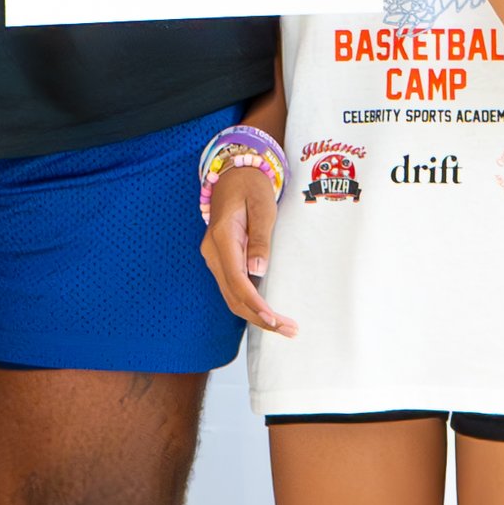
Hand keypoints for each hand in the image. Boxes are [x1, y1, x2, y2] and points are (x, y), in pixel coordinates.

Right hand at [202, 166, 294, 335]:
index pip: (236, 280)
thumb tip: (258, 270)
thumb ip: (260, 237)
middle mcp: (213, 252)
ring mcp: (215, 258)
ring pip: (232, 296)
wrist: (234, 174)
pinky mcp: (222, 260)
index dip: (254, 304)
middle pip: (233, 296)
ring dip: (256, 315)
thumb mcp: (262, 206)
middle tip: (289, 330)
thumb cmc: (251, 187)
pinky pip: (234, 288)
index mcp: (221, 238)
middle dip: (260, 318)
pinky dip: (250, 304)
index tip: (273, 319)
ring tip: (284, 327)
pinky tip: (269, 314)